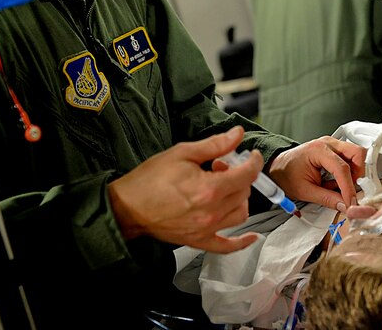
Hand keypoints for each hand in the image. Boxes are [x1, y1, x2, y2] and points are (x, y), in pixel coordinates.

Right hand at [108, 126, 259, 253]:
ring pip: (240, 214)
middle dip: (238, 175)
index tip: (251, 154)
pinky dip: (242, 242)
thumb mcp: (182, 153)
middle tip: (221, 166)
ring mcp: (206, 229)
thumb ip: (214, 144)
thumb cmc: (150, 179)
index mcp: (209, 189)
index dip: (253, 161)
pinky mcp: (199, 240)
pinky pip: (227, 246)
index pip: (246, 174)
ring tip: (223, 188)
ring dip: (239, 198)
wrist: (128, 207)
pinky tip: (251, 236)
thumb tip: (237, 134)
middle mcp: (212, 212)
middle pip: (244, 192)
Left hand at [266, 137, 366, 210]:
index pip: (342, 168)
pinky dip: (349, 172)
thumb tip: (345, 206)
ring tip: (339, 186)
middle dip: (359, 174)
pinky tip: (336, 182)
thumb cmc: (286, 174)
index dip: (349, 188)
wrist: (278, 167)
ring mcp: (332, 145)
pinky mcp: (334, 150)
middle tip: (352, 190)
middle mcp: (328, 143)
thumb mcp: (305, 191)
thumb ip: (327, 199)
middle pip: (357, 153)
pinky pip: (351, 159)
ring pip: (357, 155)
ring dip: (355, 173)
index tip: (351, 202)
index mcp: (318, 150)